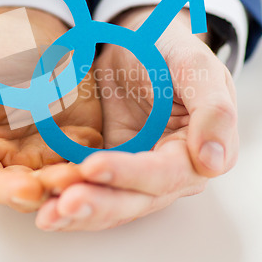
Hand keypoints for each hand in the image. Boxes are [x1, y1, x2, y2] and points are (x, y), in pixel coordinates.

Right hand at [0, 7, 102, 211]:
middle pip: (28, 190)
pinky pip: (89, 163)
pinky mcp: (79, 143)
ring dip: (75, 185)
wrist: (37, 31)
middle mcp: (13, 159)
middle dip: (47, 191)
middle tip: (66, 184)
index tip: (27, 189)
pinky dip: (97, 168)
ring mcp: (49, 153)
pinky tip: (108, 164)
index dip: (4, 190)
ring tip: (88, 175)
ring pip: (60, 183)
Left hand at [35, 8, 237, 229]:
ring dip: (81, 213)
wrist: (137, 44)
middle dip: (100, 204)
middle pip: (136, 199)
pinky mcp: (110, 169)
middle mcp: (170, 172)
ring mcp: (137, 174)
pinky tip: (47, 208)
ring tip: (48, 217)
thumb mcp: (195, 65)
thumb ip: (213, 109)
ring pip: (112, 204)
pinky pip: (92, 191)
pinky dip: (70, 198)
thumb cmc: (169, 49)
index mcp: (197, 150)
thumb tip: (214, 162)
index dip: (131, 174)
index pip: (166, 174)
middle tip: (64, 205)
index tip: (93, 166)